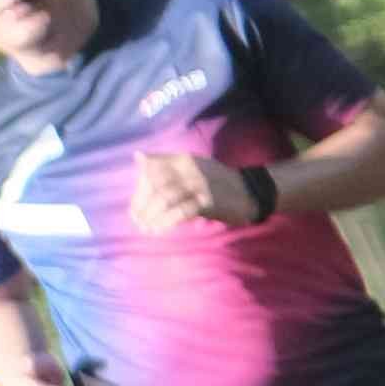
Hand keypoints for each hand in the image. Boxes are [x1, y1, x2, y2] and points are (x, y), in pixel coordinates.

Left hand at [131, 143, 267, 229]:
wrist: (249, 191)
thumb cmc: (216, 181)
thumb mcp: (192, 167)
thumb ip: (165, 163)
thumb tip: (138, 156)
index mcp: (183, 160)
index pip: (151, 170)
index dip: (139, 191)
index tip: (135, 208)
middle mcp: (190, 169)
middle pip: (155, 186)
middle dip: (142, 206)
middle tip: (138, 221)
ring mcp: (199, 184)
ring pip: (164, 198)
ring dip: (151, 216)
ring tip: (145, 228)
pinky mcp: (208, 201)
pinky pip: (180, 211)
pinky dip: (166, 222)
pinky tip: (159, 229)